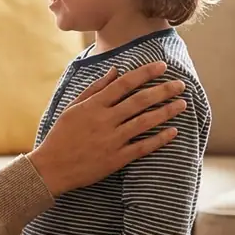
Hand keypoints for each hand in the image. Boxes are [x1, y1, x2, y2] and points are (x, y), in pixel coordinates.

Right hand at [27, 61, 185, 196]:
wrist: (51, 168)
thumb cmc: (61, 135)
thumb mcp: (73, 107)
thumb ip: (95, 88)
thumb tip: (115, 70)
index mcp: (93, 106)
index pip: (124, 83)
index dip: (145, 73)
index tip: (162, 66)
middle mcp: (105, 121)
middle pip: (140, 101)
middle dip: (163, 90)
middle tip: (181, 84)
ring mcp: (112, 140)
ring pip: (145, 122)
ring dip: (166, 111)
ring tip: (182, 104)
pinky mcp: (116, 159)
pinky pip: (142, 147)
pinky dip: (159, 139)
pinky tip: (173, 131)